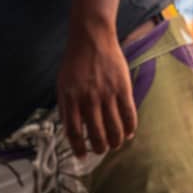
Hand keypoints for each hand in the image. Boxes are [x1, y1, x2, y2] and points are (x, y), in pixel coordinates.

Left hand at [58, 20, 137, 156]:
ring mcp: (107, 93)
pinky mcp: (122, 88)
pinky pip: (129, 116)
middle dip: (100, 148)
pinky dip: (129, 128)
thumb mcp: (62, 85)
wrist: (91, 37)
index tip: (82, 156)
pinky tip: (127, 133)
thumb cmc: (75, 63)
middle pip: (97, 135)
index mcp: (71, 98)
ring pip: (114, 129)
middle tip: (102, 150)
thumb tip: (71, 134)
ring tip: (115, 143)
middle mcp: (88, 98)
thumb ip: (65, 108)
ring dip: (115, 142)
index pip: (74, 132)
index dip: (79, 148)